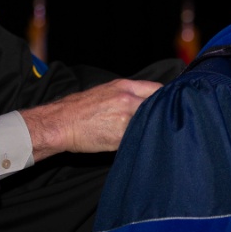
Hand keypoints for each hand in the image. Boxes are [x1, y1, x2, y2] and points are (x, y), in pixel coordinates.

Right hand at [20, 78, 161, 160]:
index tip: (170, 107)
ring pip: (151, 124)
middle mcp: (128, 100)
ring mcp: (125, 118)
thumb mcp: (107, 91)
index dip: (166, 99)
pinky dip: (142, 141)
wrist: (60, 123)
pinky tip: (141, 145)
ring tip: (155, 136)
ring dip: (154, 129)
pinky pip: (139, 139)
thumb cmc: (80, 109)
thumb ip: (129, 95)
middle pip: (159, 106)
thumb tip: (147, 103)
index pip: (158, 89)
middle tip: (167, 123)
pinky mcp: (120, 136)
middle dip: (164, 115)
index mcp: (125, 86)